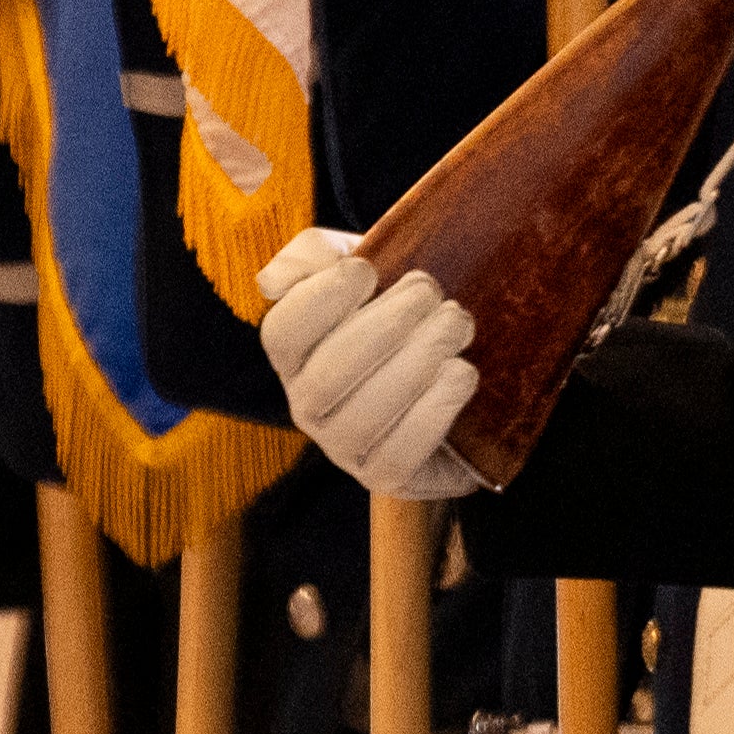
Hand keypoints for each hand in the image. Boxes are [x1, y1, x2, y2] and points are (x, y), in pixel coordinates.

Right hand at [257, 227, 482, 499]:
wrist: (455, 379)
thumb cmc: (399, 318)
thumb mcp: (359, 271)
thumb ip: (312, 256)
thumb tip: (272, 282)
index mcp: (294, 355)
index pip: (281, 334)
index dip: (319, 301)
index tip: (367, 271)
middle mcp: (308, 405)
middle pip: (325, 376)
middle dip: (386, 327)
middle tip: (432, 294)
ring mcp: (343, 446)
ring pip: (364, 415)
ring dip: (416, 361)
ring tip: (456, 326)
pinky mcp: (386, 476)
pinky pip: (400, 453)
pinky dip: (435, 409)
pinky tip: (460, 373)